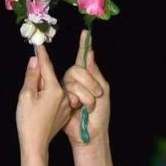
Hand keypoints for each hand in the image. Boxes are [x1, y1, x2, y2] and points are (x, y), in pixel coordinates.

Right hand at [16, 42, 73, 153]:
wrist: (35, 144)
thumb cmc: (28, 122)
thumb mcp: (26, 96)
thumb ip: (32, 77)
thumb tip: (35, 61)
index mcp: (55, 90)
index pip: (47, 67)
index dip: (41, 55)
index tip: (39, 45)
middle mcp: (64, 96)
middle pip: (50, 78)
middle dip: (40, 78)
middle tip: (30, 88)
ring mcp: (66, 105)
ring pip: (54, 89)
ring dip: (44, 90)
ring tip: (34, 102)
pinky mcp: (66, 113)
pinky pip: (58, 99)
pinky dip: (49, 98)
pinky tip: (41, 108)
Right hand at [62, 31, 109, 147]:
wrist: (92, 133)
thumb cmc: (100, 114)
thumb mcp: (103, 90)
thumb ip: (95, 73)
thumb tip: (90, 53)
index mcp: (86, 77)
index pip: (82, 58)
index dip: (83, 45)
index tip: (85, 32)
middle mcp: (74, 81)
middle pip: (77, 69)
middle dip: (90, 83)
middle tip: (97, 95)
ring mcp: (66, 90)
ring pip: (74, 81)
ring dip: (87, 96)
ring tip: (89, 107)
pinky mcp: (61, 100)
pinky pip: (70, 92)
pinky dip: (80, 101)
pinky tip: (79, 110)